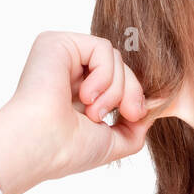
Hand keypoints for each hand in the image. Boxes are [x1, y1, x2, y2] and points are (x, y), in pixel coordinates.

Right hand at [0, 31, 173, 193]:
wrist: (43, 146)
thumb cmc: (69, 150)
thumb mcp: (113, 142)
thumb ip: (134, 127)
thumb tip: (150, 109)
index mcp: (76, 92)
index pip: (118, 81)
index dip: (133, 96)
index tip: (135, 117)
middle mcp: (67, 71)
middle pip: (121, 67)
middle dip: (132, 92)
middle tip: (128, 114)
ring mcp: (62, 56)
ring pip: (115, 58)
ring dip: (115, 89)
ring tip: (94, 112)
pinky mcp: (57, 43)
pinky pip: (102, 48)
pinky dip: (104, 75)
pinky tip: (85, 96)